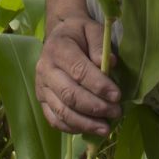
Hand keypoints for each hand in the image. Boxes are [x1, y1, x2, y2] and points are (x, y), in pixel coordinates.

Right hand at [34, 15, 120, 135]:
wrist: (59, 36)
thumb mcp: (92, 29)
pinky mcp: (41, 100)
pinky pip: (54, 119)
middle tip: (116, 112)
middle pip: (69, 94)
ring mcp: (41, 86)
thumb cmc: (79, 33)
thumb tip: (110, 63)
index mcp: (58, 48)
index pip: (78, 71)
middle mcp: (45, 68)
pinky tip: (89, 129)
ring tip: (106, 128)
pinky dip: (72, 128)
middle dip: (95, 107)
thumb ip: (100, 45)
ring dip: (85, 123)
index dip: (98, 85)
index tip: (117, 96)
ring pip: (62, 111)